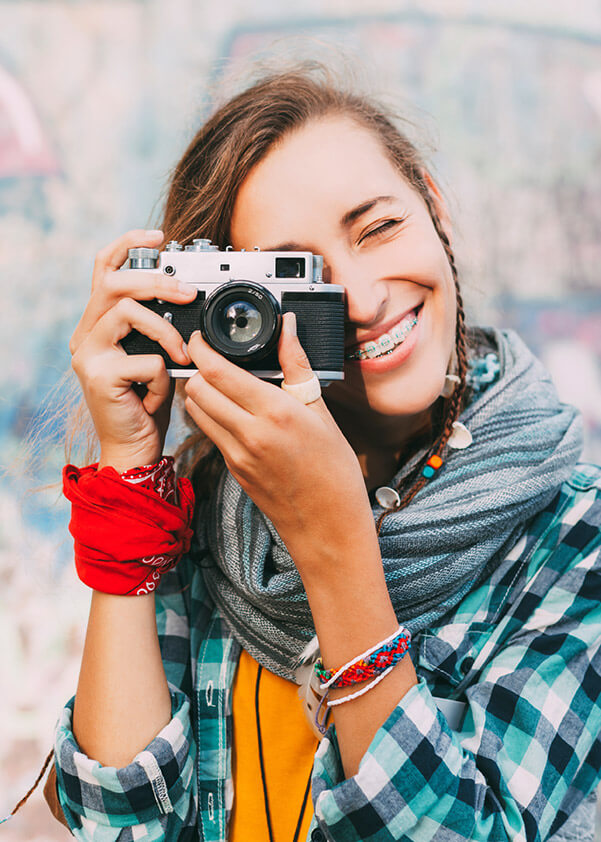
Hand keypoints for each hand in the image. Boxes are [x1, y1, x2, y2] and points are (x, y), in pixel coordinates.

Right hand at [70, 229, 196, 471]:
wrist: (134, 449)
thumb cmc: (147, 404)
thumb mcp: (155, 356)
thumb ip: (159, 327)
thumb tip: (186, 294)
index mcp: (98, 324)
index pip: (103, 269)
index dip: (128, 244)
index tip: (159, 235)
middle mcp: (85, 335)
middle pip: (115, 283)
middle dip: (158, 281)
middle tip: (189, 292)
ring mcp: (87, 354)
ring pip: (128, 313)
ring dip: (167, 332)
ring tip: (182, 357)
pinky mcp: (98, 375)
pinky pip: (144, 359)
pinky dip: (163, 378)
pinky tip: (157, 397)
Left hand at [184, 313, 375, 573]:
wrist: (328, 527)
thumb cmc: (334, 470)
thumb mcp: (322, 411)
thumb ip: (297, 366)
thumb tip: (288, 327)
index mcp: (274, 413)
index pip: (218, 372)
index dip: (201, 349)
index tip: (201, 336)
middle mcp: (249, 434)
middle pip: (197, 389)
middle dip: (197, 369)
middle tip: (209, 358)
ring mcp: (236, 455)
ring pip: (196, 412)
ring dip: (199, 392)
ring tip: (217, 382)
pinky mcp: (232, 470)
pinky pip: (211, 433)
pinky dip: (211, 416)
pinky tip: (231, 411)